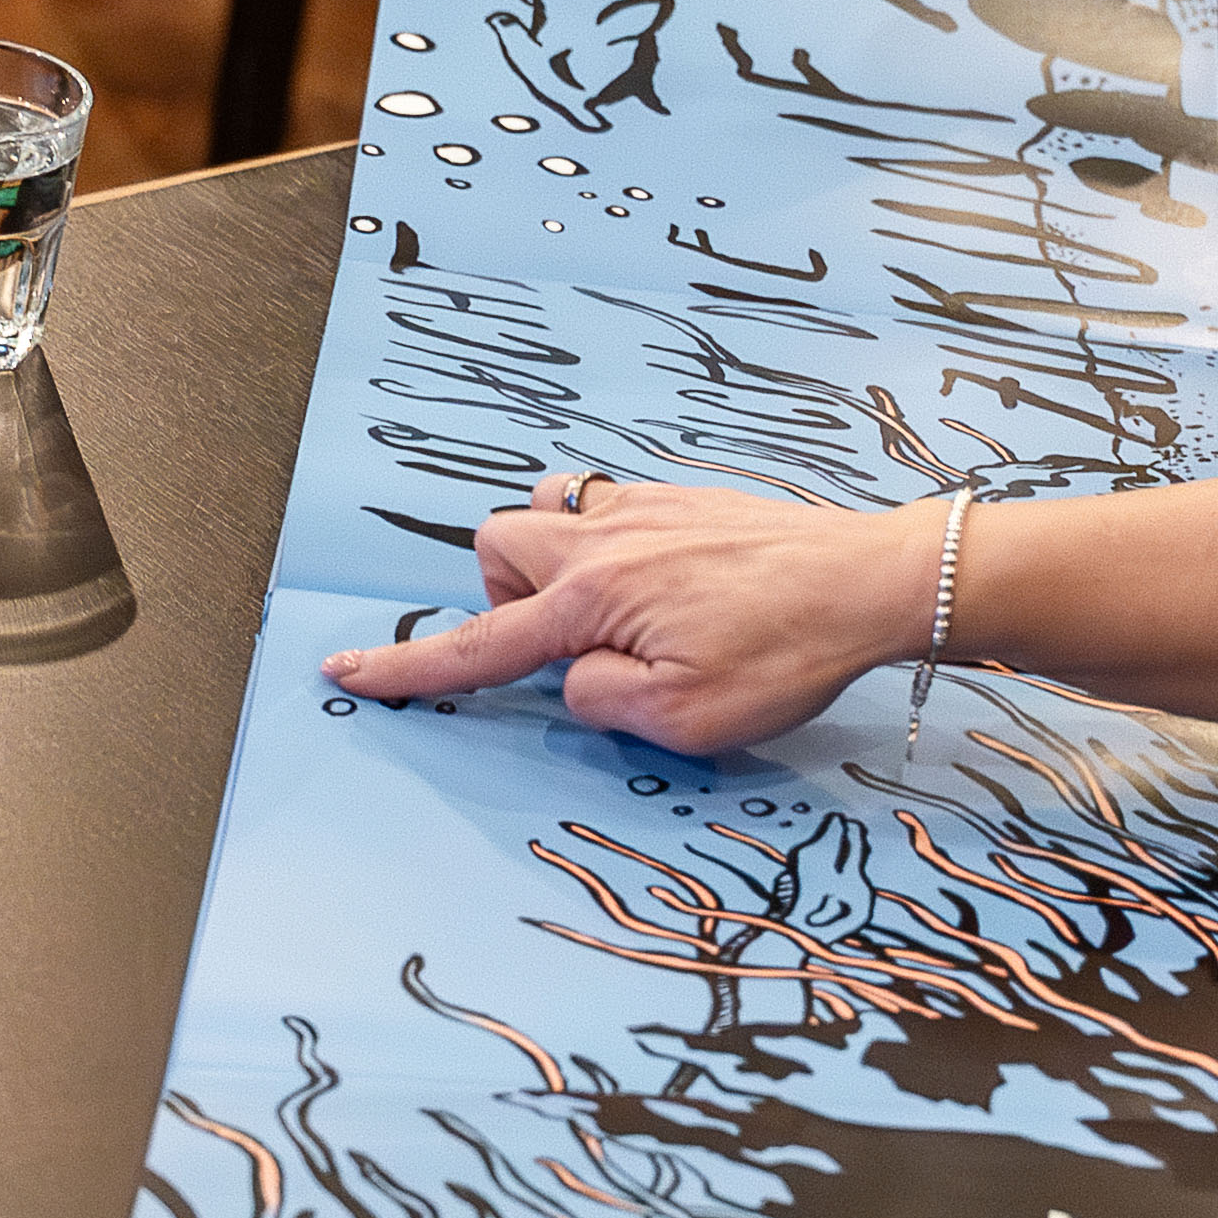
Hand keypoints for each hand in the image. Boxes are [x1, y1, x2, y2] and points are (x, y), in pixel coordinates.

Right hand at [320, 477, 937, 754]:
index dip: (408, 668)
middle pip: (499, 546)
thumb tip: (574, 678)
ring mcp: (643, 507)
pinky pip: (608, 501)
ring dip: (557, 559)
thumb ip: (600, 701)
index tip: (346, 672)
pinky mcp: (684, 498)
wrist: (871, 581)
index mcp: (591, 599)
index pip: (477, 644)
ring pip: (548, 510)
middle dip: (509, 596)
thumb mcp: (684, 719)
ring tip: (613, 609)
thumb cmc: (786, 653)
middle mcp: (604, 539)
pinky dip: (609, 540)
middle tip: (572, 646)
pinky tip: (665, 581)